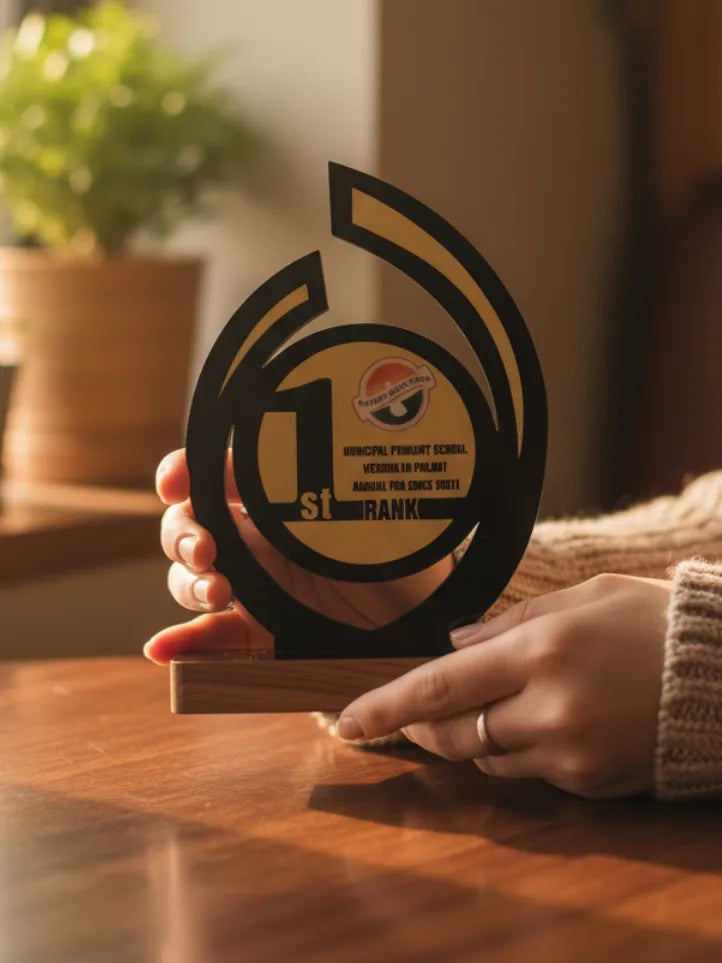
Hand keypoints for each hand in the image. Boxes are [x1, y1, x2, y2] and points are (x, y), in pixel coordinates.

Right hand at [144, 449, 452, 664]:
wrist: (427, 614)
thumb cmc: (401, 551)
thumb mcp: (361, 509)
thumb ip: (318, 487)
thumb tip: (270, 463)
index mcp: (275, 500)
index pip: (214, 475)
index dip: (183, 473)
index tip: (176, 483)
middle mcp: (257, 539)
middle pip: (188, 527)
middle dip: (182, 534)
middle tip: (206, 550)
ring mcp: (254, 587)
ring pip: (189, 580)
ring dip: (185, 584)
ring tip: (216, 594)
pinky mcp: (261, 633)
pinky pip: (213, 640)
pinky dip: (182, 645)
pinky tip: (163, 650)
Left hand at [336, 574, 670, 797]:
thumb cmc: (652, 621)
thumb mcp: (582, 597)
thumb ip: (510, 621)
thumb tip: (454, 645)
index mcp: (541, 650)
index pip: (439, 686)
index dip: (385, 707)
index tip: (345, 721)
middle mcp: (549, 708)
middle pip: (451, 734)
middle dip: (418, 728)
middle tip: (406, 716)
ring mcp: (571, 752)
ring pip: (485, 760)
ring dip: (472, 737)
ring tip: (497, 705)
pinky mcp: (591, 782)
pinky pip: (529, 775)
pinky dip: (518, 752)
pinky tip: (547, 723)